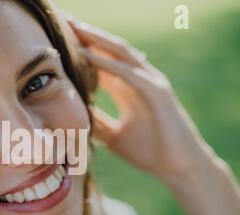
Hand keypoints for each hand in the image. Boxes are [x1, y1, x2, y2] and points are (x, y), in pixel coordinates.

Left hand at [69, 20, 220, 181]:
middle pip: (110, 50)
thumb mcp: (113, 136)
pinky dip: (108, 63)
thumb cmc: (150, 152)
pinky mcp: (157, 92)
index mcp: (128, 89)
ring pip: (120, 53)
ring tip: (74, 27)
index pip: (103, 61)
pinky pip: (128, 72)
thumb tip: (73, 117)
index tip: (60, 40)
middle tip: (64, 21)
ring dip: (96, 39)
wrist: (179, 168)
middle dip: (88, 35)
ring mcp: (150, 83)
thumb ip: (97, 122)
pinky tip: (88, 55)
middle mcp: (139, 80)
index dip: (83, 49)